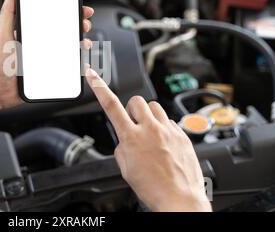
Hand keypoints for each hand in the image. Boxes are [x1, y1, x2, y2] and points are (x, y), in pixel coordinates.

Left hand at [0, 0, 94, 108]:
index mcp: (30, 32)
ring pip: (68, 49)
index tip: (79, 8)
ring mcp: (45, 58)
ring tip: (83, 44)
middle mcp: (39, 44)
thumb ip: (7, 13)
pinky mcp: (48, 73)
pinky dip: (75, 64)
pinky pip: (66, 67)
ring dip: (80, 44)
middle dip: (78, 26)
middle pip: (64, 32)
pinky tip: (81, 62)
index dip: (68, 11)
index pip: (53, 17)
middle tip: (84, 25)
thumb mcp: (2, 34)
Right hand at [86, 68, 210, 211]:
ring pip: (154, 106)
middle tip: (133, 124)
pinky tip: (163, 143)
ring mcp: (168, 130)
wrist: (179, 199)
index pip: (111, 105)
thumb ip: (122, 147)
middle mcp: (150, 129)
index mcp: (132, 138)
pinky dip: (163, 127)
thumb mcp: (126, 169)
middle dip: (131, 109)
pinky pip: (169, 120)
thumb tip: (125, 139)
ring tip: (150, 133)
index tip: (93, 75)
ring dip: (148, 116)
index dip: (99, 87)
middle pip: (136, 100)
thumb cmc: (152, 188)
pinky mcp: (182, 134)